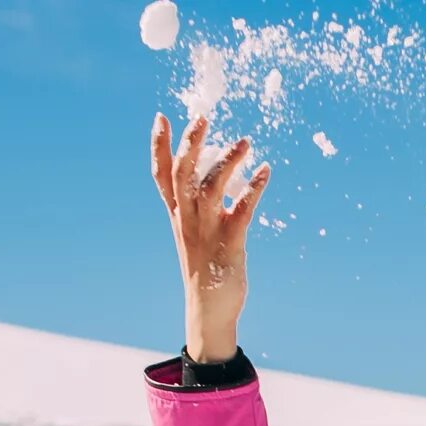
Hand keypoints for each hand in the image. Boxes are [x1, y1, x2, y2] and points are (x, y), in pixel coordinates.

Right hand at [151, 113, 270, 363]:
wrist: (209, 308)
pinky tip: (265, 171)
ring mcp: (206, 230)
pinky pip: (242, 210)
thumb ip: (200, 206)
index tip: (161, 117)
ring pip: (210, 187)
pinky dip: (254, 188)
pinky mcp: (229, 242)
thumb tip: (214, 178)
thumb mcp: (195, 233)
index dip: (159, 146)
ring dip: (228, 161)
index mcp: (177, 215)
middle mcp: (187, 219)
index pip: (161, 175)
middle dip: (190, 143)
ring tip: (246, 141)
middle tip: (202, 117)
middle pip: (182, 174)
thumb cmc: (206, 268)